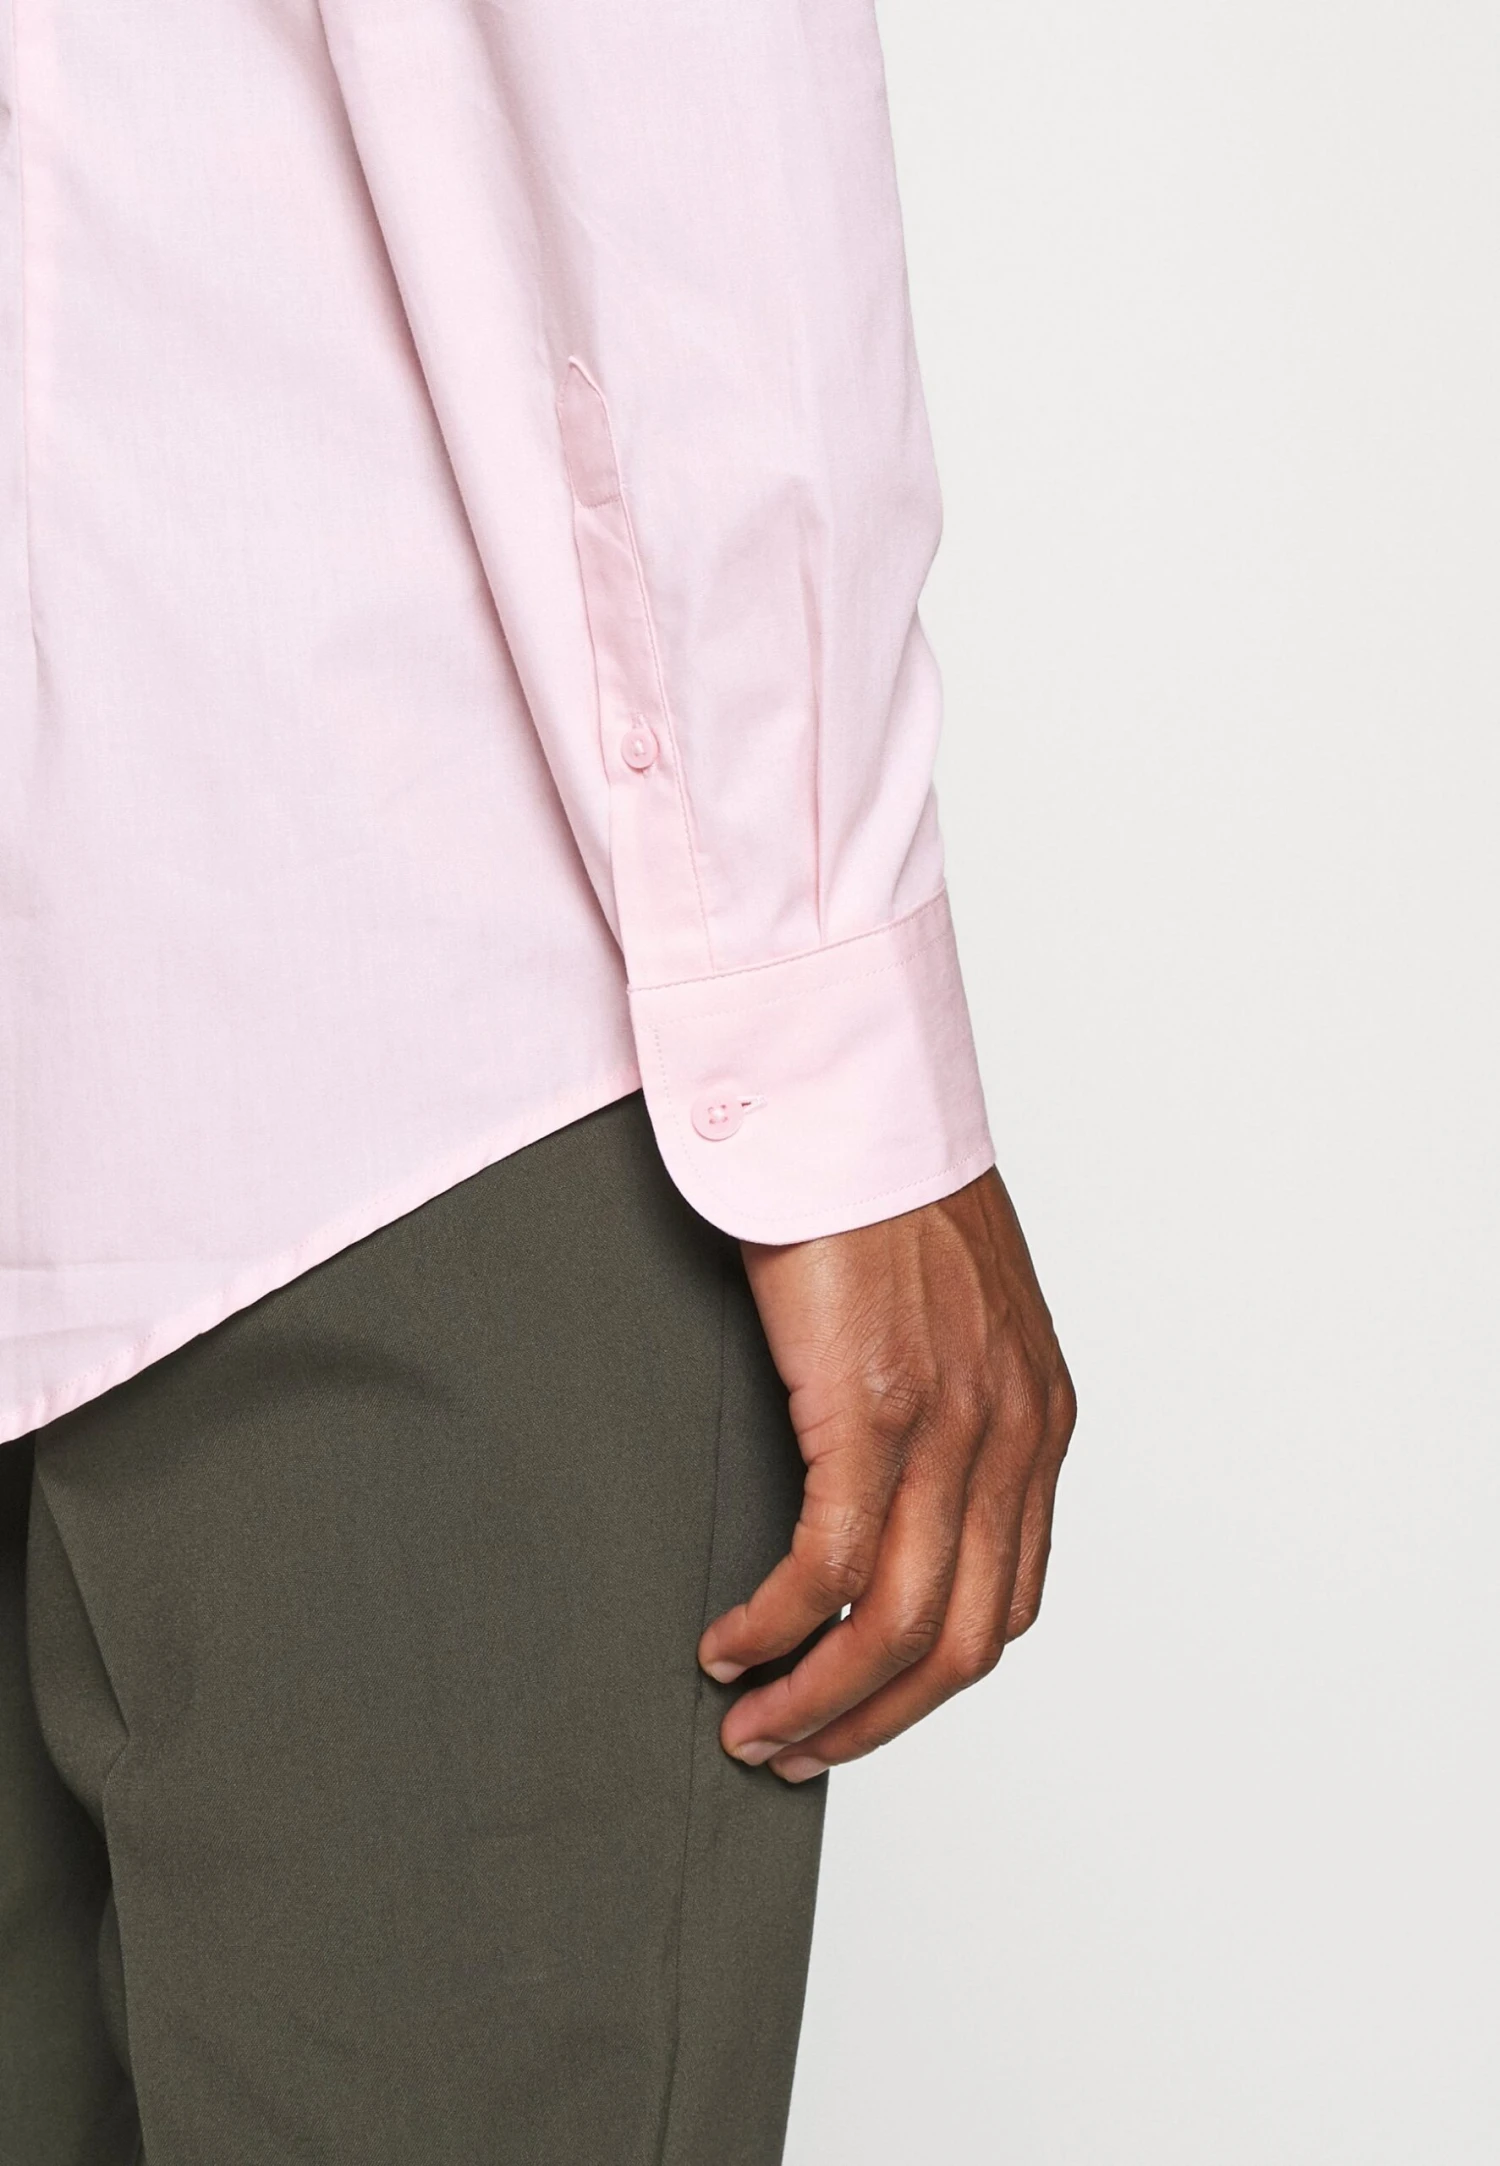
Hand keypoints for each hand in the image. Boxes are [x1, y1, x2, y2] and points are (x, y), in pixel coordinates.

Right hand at [698, 1167, 1074, 1780]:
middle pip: (966, 1643)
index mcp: (1038, 1418)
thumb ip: (945, 1400)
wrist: (848, 1092)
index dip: (930, 1681)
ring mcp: (954, 1425)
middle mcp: (1015, 1434)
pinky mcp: (875, 1407)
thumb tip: (876, 1483)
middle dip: (877, 1721)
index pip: (1008, 1601)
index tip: (859, 1708)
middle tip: (796, 1751)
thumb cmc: (876, 1186)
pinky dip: (777, 1631)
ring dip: (821, 1702)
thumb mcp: (947, 1309)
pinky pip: (833, 1570)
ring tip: (752, 1726)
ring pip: (901, 1630)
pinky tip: (728, 1646)